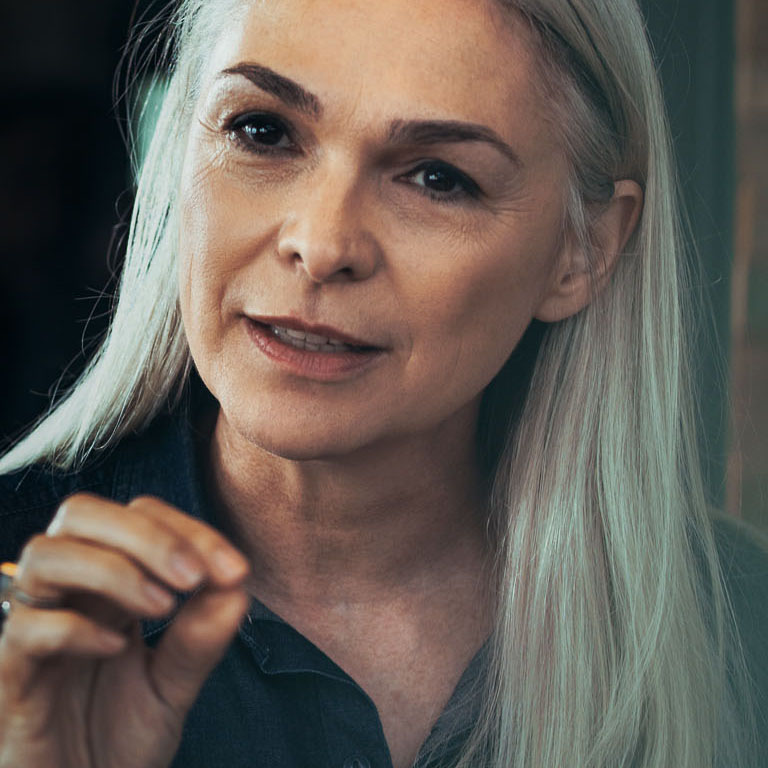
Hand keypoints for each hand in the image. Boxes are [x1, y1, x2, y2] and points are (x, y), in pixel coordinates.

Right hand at [0, 493, 249, 767]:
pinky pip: (25, 628)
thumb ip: (200, 639)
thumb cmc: (118, 740)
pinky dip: (75, 627)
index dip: (189, 531)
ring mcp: (34, 629)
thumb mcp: (173, 685)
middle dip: (146, 534)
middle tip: (194, 577)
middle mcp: (68, 594)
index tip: (236, 570)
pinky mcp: (11, 676)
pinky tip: (116, 649)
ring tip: (161, 606)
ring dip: (112, 569)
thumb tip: (238, 588)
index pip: (140, 516)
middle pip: (82, 513)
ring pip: (45, 554)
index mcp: (109, 583)